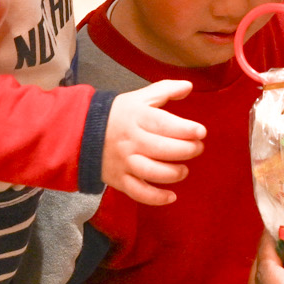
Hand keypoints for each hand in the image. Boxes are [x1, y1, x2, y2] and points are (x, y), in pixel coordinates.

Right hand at [101, 79, 205, 204]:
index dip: (185, 128)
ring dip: (172, 173)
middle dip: (185, 150)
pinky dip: (156, 198)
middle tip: (198, 148)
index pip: (162, 123)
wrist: (82, 133)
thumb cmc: (118, 115)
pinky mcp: (119, 180)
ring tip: (184, 170)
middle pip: (161, 149)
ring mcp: (124, 162)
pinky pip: (138, 192)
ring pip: (151, 172)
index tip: (201, 132)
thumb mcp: (139, 97)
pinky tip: (172, 197)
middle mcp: (130, 140)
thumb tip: (189, 85)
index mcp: (136, 117)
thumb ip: (165, 90)